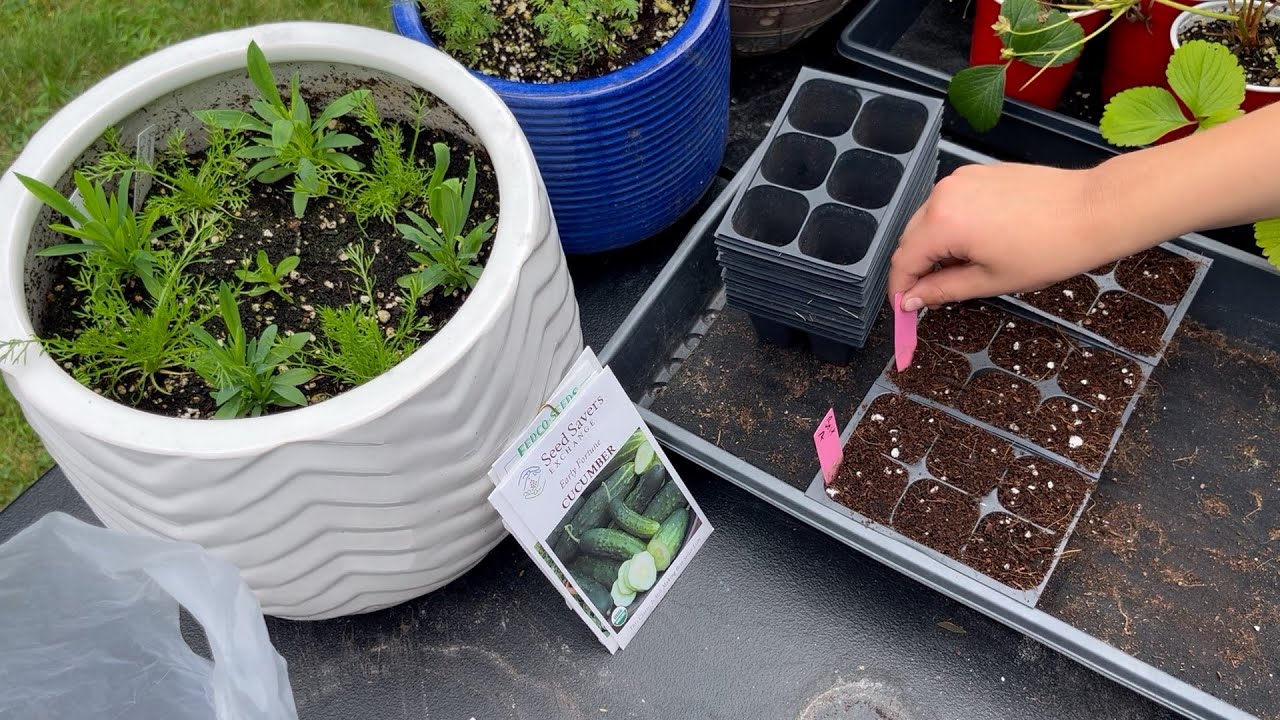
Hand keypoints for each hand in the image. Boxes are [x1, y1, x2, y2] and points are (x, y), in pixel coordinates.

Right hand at [887, 162, 1134, 311]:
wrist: (1095, 210)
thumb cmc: (1052, 246)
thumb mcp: (991, 280)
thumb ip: (942, 290)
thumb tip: (912, 300)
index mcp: (943, 222)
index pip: (903, 260)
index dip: (899, 288)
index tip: (904, 308)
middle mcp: (944, 194)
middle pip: (911, 238)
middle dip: (915, 268)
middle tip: (929, 296)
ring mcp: (961, 179)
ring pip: (928, 220)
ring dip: (933, 246)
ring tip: (959, 270)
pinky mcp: (978, 174)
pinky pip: (949, 204)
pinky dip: (950, 226)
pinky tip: (974, 244)